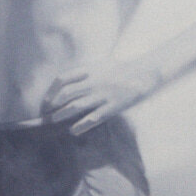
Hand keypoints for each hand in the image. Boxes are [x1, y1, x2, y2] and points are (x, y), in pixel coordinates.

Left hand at [41, 61, 156, 134]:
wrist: (149, 71)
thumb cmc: (123, 70)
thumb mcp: (103, 65)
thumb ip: (85, 74)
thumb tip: (63, 86)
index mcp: (92, 69)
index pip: (63, 78)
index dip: (51, 90)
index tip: (46, 100)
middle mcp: (96, 81)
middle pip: (65, 94)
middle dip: (52, 106)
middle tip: (46, 114)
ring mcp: (105, 94)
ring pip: (75, 106)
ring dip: (61, 115)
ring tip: (54, 120)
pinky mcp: (114, 106)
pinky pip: (92, 118)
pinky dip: (80, 126)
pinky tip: (74, 130)